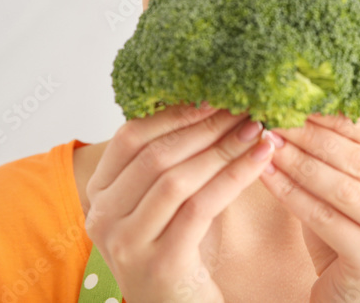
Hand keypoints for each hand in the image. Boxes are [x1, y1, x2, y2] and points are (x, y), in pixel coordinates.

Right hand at [84, 103, 275, 302]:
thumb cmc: (177, 255)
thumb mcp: (160, 206)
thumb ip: (168, 163)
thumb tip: (208, 103)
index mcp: (99, 196)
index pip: (129, 137)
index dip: (173, 112)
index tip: (213, 95)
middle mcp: (103, 219)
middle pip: (155, 155)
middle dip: (204, 127)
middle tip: (243, 107)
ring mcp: (127, 244)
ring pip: (178, 179)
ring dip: (223, 149)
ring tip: (256, 129)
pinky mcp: (160, 264)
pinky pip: (201, 207)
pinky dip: (234, 177)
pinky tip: (260, 160)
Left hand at [259, 112, 359, 302]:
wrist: (356, 301)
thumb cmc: (353, 240)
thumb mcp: (358, 191)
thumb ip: (345, 155)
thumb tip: (305, 105)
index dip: (336, 116)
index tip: (300, 99)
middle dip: (314, 135)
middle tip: (279, 116)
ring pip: (343, 188)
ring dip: (299, 161)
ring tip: (270, 141)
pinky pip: (325, 218)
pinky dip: (291, 193)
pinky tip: (267, 174)